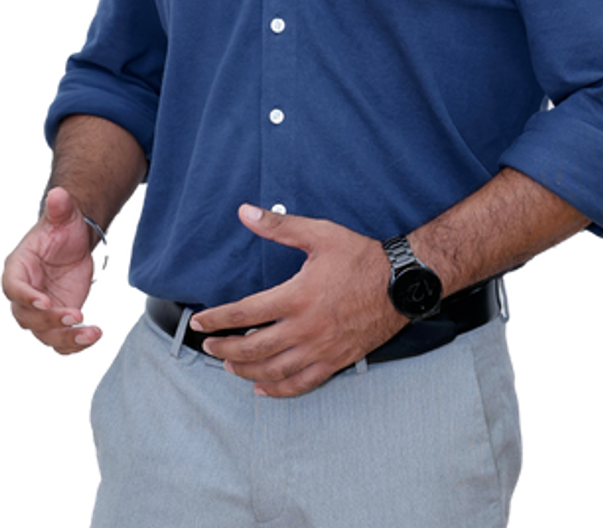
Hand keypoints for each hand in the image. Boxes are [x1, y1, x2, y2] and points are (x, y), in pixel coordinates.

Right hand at [0, 187, 105, 357]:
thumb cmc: (62, 230)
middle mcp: (24, 295)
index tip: (45, 302)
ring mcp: (40, 311)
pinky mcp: (57, 322)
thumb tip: (59, 194)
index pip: (14, 287)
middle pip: (27, 317)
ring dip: (66, 338)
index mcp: (17, 270)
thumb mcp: (63, 217)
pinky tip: (95, 334)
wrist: (74, 244)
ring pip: (45, 334)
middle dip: (50, 321)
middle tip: (74, 316)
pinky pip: (61, 340)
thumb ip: (60, 209)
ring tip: (91, 332)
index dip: (26, 297)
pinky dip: (76, 343)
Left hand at [190, 205, 406, 397]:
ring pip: (274, 370)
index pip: (244, 314)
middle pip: (253, 349)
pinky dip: (278, 389)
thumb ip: (279, 226)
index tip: (200, 323)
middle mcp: (306, 328)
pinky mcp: (336, 361)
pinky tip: (263, 387)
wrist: (402, 283)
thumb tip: (246, 212)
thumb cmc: (362, 257)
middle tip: (209, 347)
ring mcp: (321, 349)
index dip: (217, 320)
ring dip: (246, 371)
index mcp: (297, 297)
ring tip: (229, 366)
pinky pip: (302, 384)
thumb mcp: (320, 234)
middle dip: (225, 350)